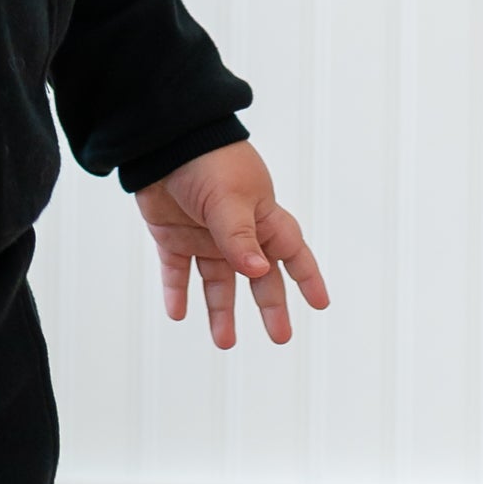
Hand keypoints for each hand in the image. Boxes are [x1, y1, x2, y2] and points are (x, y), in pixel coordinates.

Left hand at [136, 143, 328, 349]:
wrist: (161, 141)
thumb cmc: (207, 161)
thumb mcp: (229, 200)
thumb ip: (240, 239)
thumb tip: (258, 273)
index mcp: (261, 217)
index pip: (292, 252)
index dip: (307, 277)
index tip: (320, 304)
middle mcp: (236, 231)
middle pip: (258, 276)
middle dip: (270, 306)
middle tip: (280, 336)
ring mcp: (204, 235)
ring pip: (217, 281)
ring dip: (221, 310)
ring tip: (224, 342)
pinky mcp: (172, 236)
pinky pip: (176, 272)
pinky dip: (177, 293)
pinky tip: (178, 314)